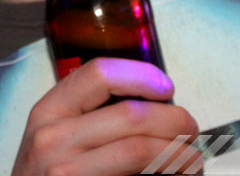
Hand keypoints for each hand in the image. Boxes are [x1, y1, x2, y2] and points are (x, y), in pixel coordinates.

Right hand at [12, 58, 200, 174]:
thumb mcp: (53, 137)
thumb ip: (88, 116)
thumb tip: (149, 103)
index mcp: (48, 111)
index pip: (100, 73)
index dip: (141, 75)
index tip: (165, 87)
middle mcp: (52, 138)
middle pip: (131, 113)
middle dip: (174, 118)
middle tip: (189, 128)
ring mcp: (65, 171)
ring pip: (140, 148)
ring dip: (179, 152)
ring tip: (191, 158)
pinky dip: (165, 173)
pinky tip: (174, 174)